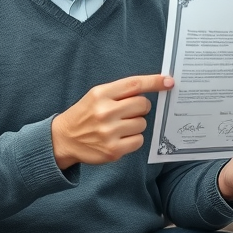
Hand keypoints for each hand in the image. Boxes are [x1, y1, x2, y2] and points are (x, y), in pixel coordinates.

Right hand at [51, 74, 172, 168]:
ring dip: (136, 125)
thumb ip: (120, 92)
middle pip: (143, 105)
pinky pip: (138, 140)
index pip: (134, 84)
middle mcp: (105, 112)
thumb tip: (152, 89)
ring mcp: (109, 132)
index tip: (169, 81)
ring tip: (119, 126)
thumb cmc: (85, 114)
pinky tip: (120, 138)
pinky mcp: (113, 150)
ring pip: (142, 124)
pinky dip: (133, 139)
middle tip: (128, 111)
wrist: (63, 139)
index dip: (155, 82)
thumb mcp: (97, 96)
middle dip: (141, 108)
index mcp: (101, 94)